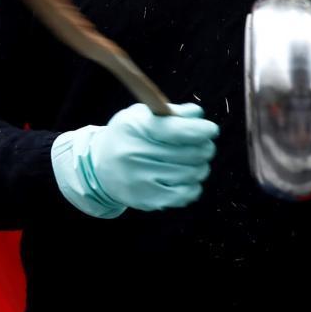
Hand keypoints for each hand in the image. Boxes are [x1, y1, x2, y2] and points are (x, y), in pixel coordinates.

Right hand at [51, 103, 218, 217]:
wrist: (100, 167)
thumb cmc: (127, 137)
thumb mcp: (141, 116)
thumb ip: (170, 112)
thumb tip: (197, 114)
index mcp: (136, 128)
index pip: (177, 130)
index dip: (201, 130)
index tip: (210, 130)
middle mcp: (135, 154)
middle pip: (191, 153)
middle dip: (205, 147)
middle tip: (203, 145)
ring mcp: (142, 179)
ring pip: (193, 173)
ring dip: (200, 166)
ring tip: (191, 162)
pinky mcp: (149, 199)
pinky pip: (187, 193)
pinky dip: (193, 185)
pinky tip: (184, 178)